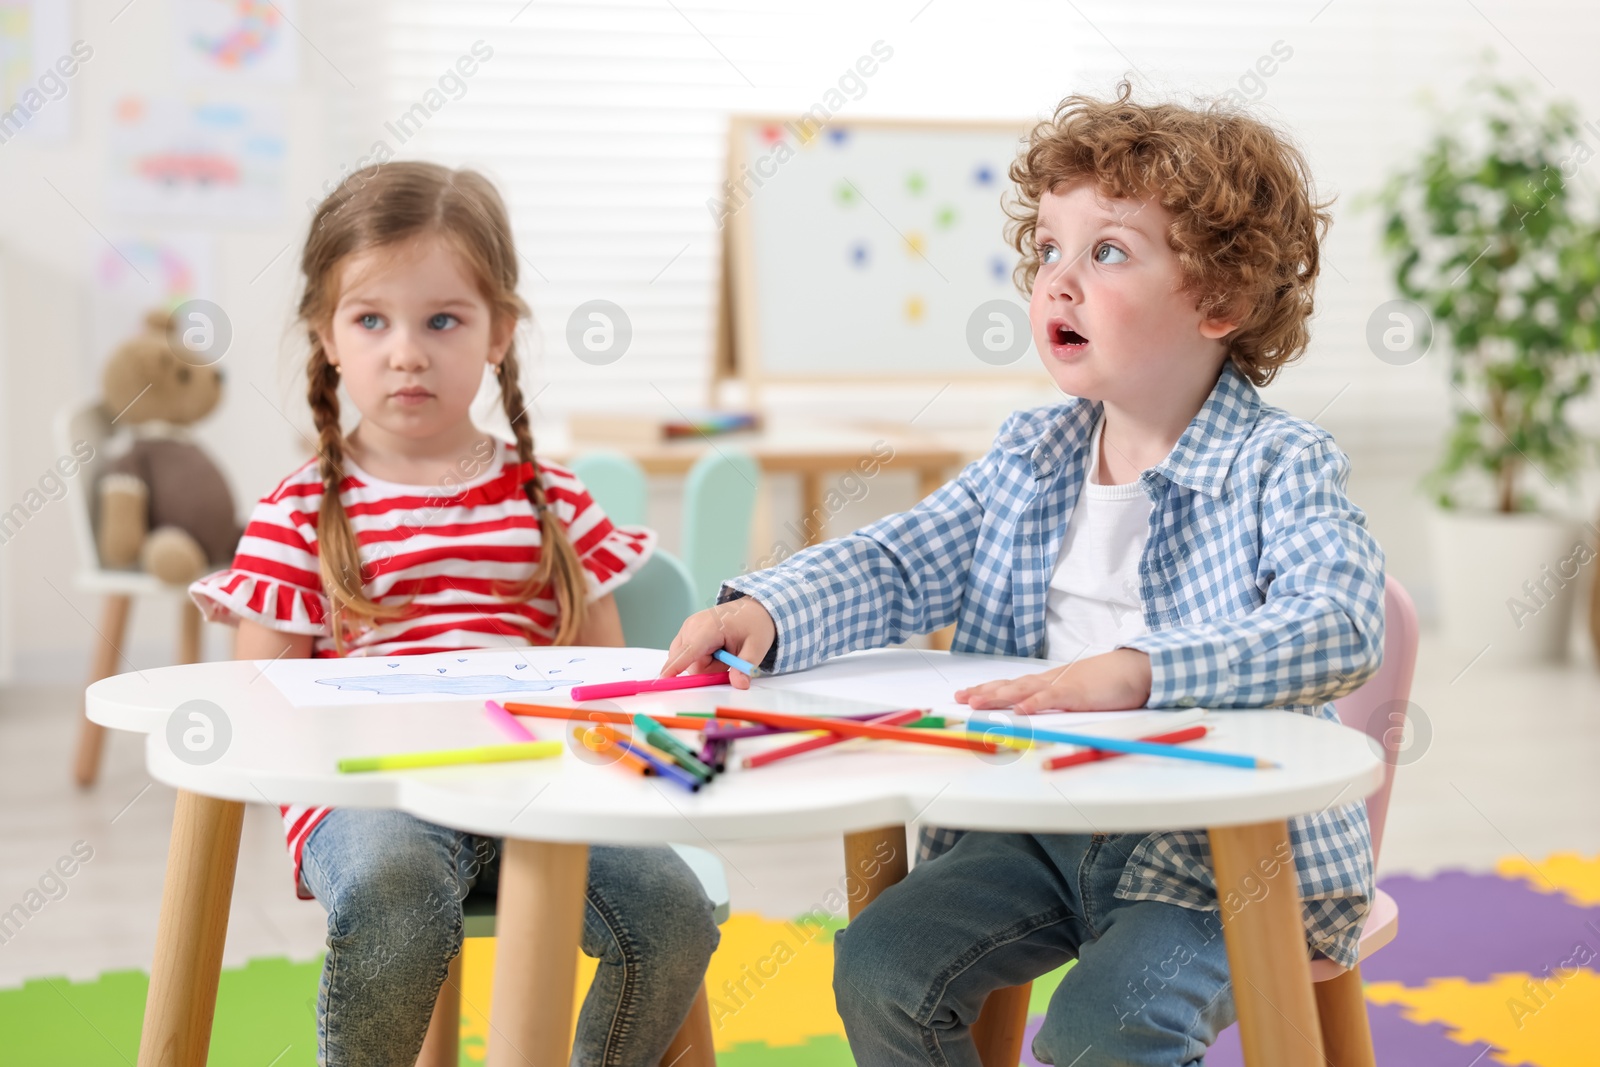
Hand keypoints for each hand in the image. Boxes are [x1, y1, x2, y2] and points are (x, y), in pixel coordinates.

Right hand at [659, 597, 775, 689]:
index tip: (662, 680)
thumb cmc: (754, 625)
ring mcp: (687, 628)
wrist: (752, 610)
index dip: (675, 667)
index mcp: (709, 627)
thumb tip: (739, 684)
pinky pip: (688, 656)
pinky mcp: (686, 633)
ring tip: (723, 649)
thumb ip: (745, 667)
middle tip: (729, 655)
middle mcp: (692, 626)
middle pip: (690, 664)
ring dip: (707, 663)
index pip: (688, 651)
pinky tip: (715, 648)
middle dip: (710, 668)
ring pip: (689, 662)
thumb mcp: (757, 647)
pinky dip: (701, 657)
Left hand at [955, 649, 1152, 713]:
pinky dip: (1034, 704)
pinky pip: (1051, 698)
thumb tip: (1037, 711)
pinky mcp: (1077, 693)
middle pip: (1010, 686)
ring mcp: (1061, 685)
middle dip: (983, 692)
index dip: (989, 689)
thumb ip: (1057, 700)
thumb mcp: (1078, 692)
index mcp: (1048, 682)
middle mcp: (1049, 681)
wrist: (1136, 669)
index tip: (966, 693)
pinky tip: (1019, 710)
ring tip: (976, 702)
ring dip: (998, 696)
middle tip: (959, 697)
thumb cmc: (1109, 682)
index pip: (1012, 685)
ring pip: (1023, 691)